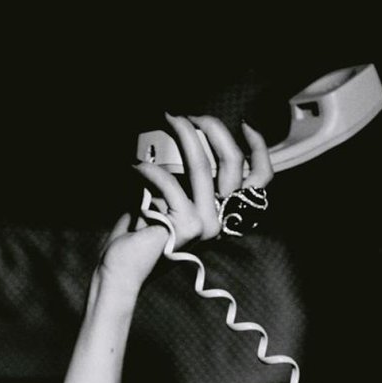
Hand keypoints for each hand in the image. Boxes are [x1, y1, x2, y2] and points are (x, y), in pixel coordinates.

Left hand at [96, 114, 271, 297]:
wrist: (122, 267)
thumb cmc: (140, 231)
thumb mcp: (167, 195)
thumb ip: (183, 175)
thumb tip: (184, 134)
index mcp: (221, 212)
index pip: (259, 180)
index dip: (259, 149)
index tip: (245, 124)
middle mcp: (220, 219)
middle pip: (233, 162)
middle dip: (212, 128)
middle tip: (187, 116)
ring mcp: (207, 224)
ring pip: (202, 166)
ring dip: (183, 135)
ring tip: (165, 120)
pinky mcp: (187, 225)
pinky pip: (169, 183)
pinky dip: (149, 170)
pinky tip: (135, 167)